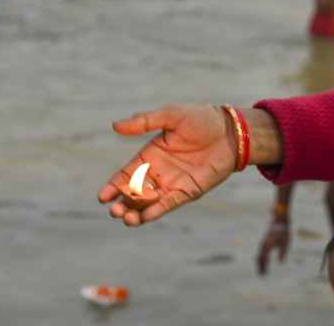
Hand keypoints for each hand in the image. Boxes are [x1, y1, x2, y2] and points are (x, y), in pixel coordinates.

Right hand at [98, 104, 236, 226]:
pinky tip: (144, 217)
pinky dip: (155, 212)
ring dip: (135, 213)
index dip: (113, 186)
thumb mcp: (171, 115)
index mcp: (150, 154)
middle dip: (121, 204)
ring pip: (147, 204)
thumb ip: (145, 121)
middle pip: (133, 194)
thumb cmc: (201, 119)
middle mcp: (157, 172)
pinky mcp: (188, 191)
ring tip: (126, 218)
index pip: (126, 175)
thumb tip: (115, 125)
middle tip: (114, 211)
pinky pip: (168, 204)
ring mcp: (172, 183)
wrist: (231, 131)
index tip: (102, 197)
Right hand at [256, 219, 290, 274]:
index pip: (264, 259)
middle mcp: (263, 244)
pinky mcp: (264, 241)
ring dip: (260, 263)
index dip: (264, 268)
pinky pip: (260, 251)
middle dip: (259, 267)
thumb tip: (281, 263)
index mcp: (268, 245)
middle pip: (258, 258)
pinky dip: (261, 258)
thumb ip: (283, 252)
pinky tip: (264, 262)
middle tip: (261, 276)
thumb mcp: (286, 242)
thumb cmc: (284, 231)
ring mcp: (262, 242)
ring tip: (262, 271)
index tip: (264, 276)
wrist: (279, 219)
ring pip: (258, 255)